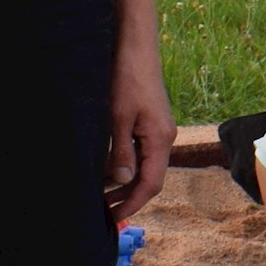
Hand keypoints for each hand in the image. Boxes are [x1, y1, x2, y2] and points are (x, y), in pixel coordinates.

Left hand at [102, 46, 173, 216]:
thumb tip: (123, 180)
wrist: (136, 47)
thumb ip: (122, 150)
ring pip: (145, 166)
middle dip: (128, 197)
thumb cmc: (127, 78)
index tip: (114, 217)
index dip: (133, 203)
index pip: (151, 183)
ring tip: (101, 195)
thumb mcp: (118, 116)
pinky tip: (108, 170)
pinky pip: (142, 152)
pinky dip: (126, 165)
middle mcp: (164, 138)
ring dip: (125, 182)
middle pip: (150, 178)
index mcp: (160, 139)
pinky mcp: (152, 123)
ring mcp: (159, 130)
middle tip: (104, 212)